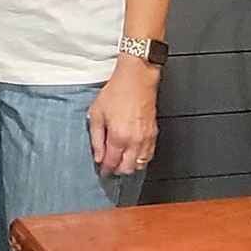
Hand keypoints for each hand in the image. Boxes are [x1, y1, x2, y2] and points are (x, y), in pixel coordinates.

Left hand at [87, 57, 158, 176]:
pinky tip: (133, 155)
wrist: (136, 79)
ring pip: (139, 164)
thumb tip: (98, 155)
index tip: (101, 170)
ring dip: (129, 166)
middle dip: (117, 170)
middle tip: (109, 166)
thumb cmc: (116, 92)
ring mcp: (146, 139)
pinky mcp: (153, 134)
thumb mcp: (97, 112)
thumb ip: (96, 137)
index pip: (111, 162)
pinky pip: (148, 155)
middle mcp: (134, 141)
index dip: (105, 169)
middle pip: (127, 168)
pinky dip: (140, 159)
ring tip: (120, 161)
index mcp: (119, 136)